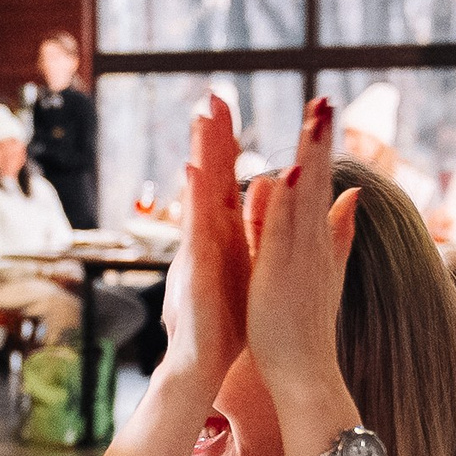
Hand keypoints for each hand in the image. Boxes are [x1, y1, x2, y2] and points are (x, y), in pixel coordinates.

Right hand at [161, 94, 250, 392]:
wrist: (202, 360)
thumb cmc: (223, 318)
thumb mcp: (244, 267)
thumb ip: (253, 231)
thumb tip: (262, 200)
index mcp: (225, 233)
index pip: (225, 179)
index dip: (226, 143)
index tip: (228, 106)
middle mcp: (209, 234)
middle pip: (210, 176)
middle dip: (211, 136)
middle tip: (213, 95)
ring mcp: (200, 247)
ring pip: (201, 192)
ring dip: (201, 153)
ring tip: (201, 119)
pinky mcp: (199, 266)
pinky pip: (196, 225)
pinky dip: (195, 197)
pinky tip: (193, 170)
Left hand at [243, 98, 362, 388]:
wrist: (304, 372)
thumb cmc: (305, 325)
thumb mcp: (325, 269)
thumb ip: (338, 231)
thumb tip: (353, 194)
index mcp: (317, 241)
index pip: (322, 184)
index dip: (324, 146)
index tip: (323, 108)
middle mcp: (314, 243)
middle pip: (320, 181)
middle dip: (322, 139)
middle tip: (324, 98)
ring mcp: (300, 256)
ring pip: (306, 196)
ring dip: (311, 156)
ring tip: (313, 116)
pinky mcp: (280, 273)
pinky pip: (283, 230)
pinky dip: (287, 201)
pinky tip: (290, 171)